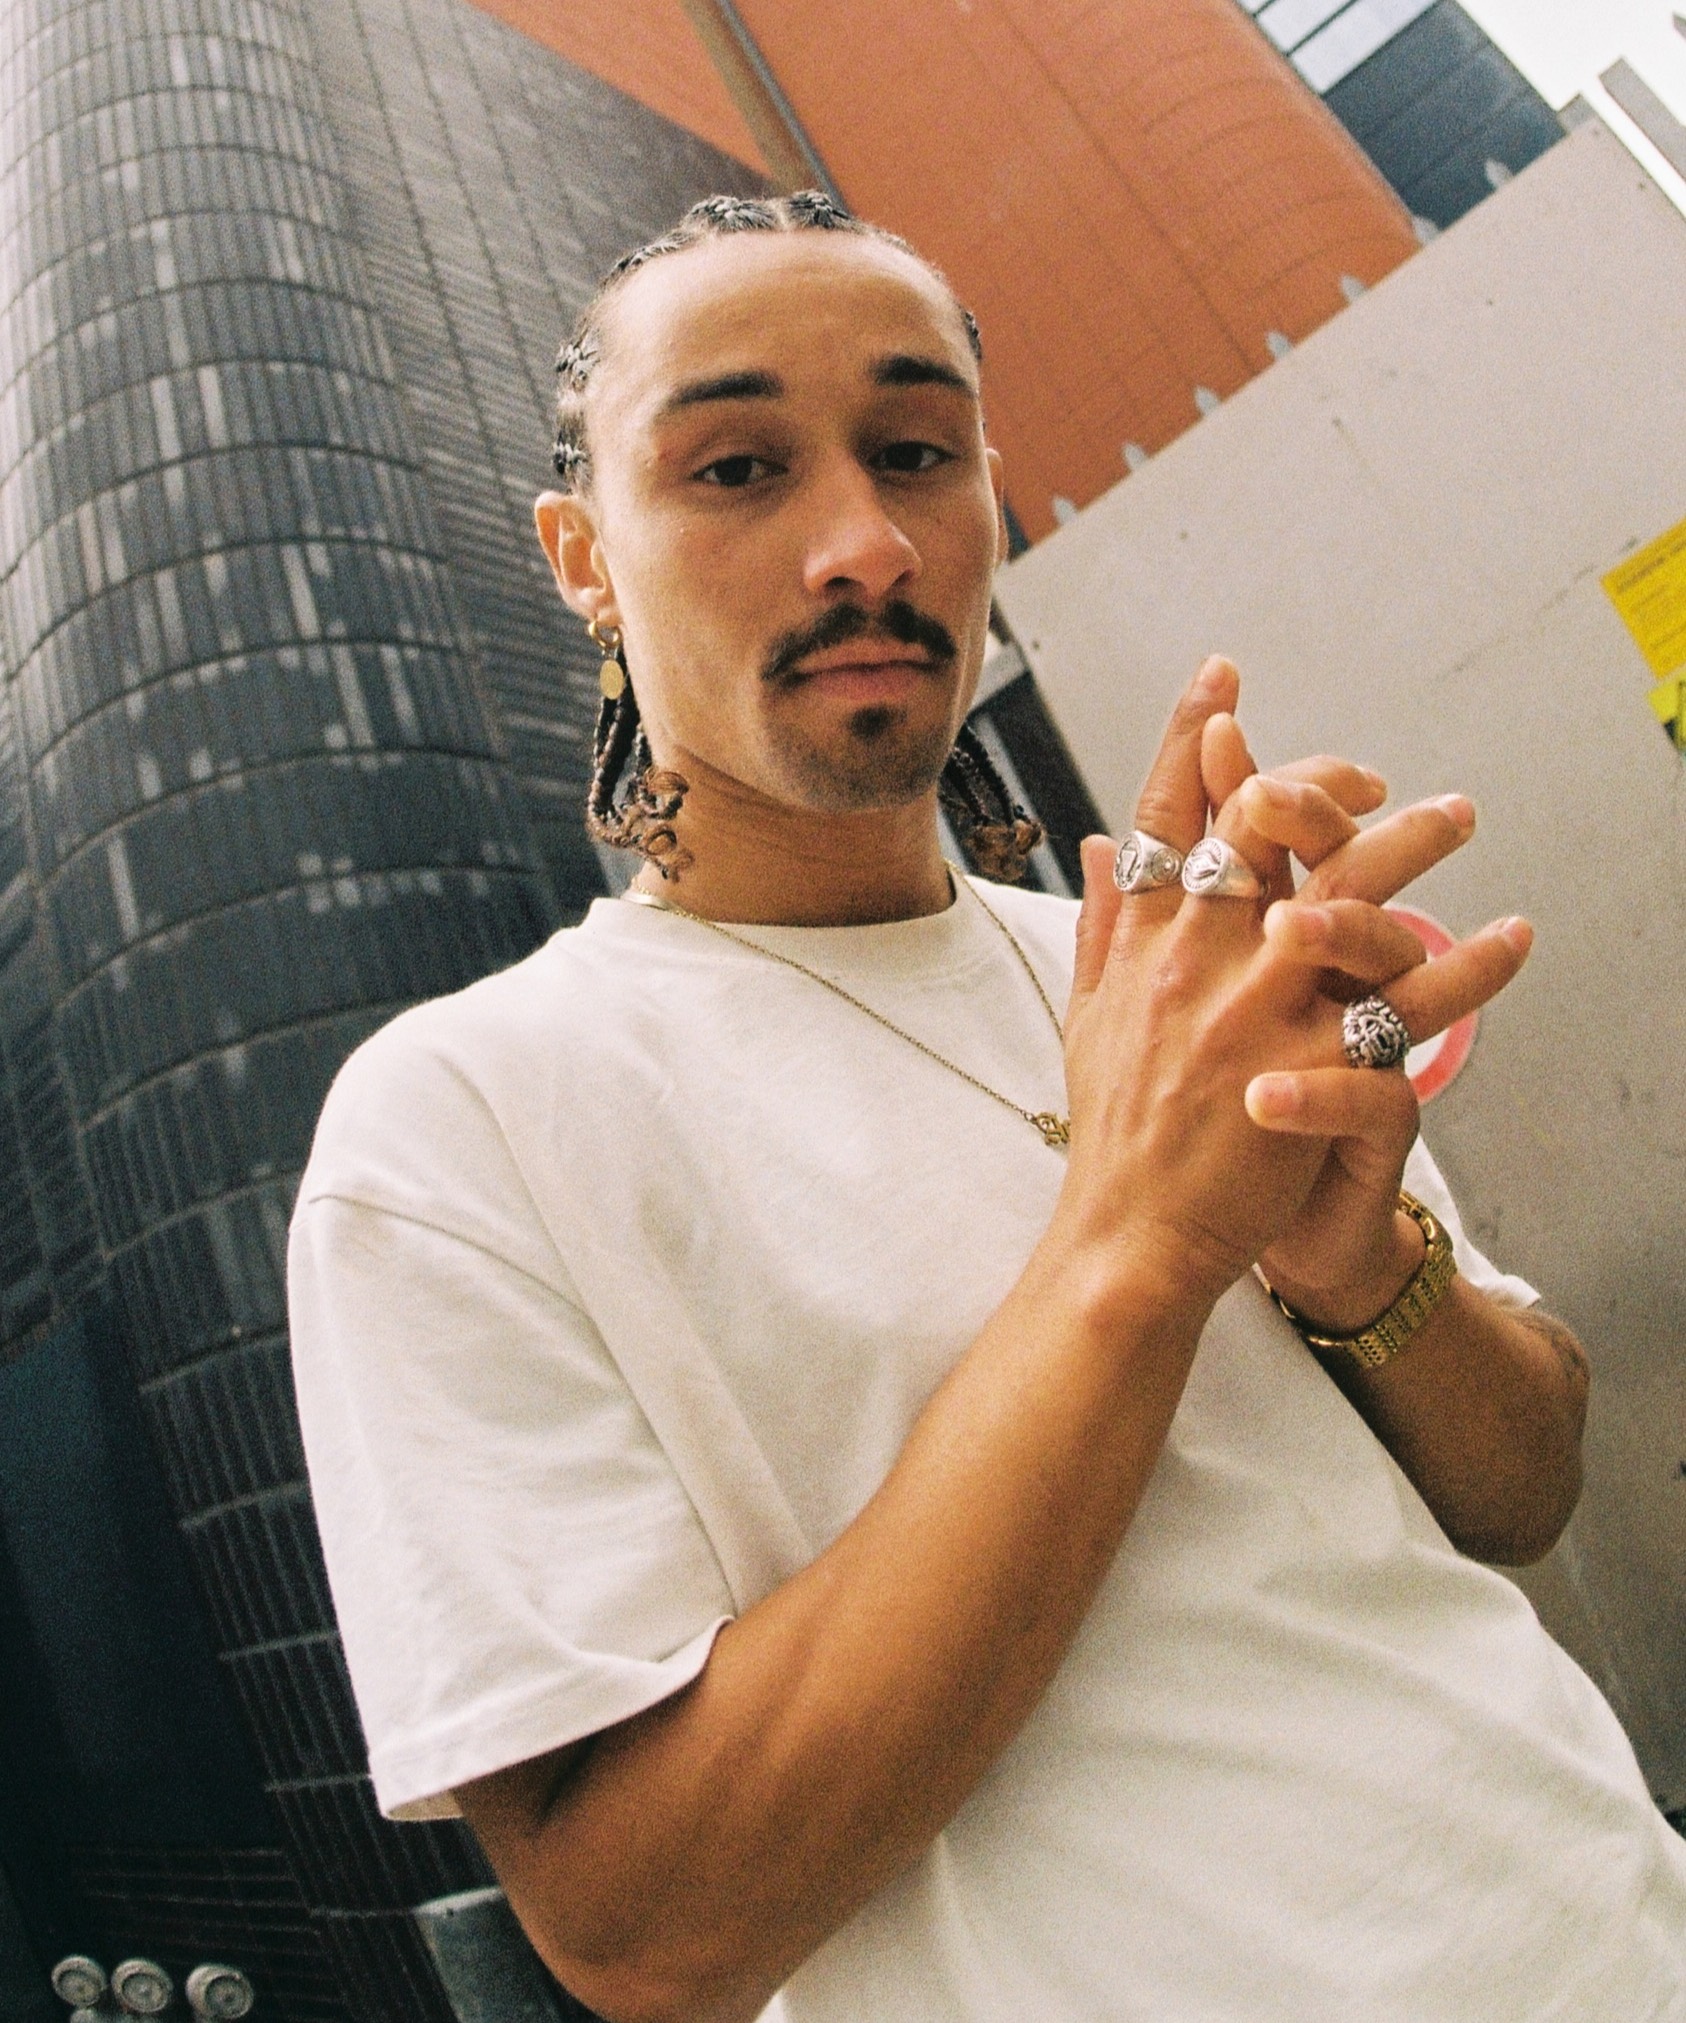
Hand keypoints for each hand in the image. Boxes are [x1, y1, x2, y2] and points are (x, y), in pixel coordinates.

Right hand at [1060, 660, 1528, 1320]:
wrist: (1129, 1237)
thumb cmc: (1113, 1131)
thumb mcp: (1090, 1013)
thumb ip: (1104, 922)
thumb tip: (1097, 842)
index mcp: (1144, 941)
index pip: (1166, 816)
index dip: (1191, 736)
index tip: (1224, 679)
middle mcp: (1197, 958)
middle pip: (1267, 829)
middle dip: (1320, 780)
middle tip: (1372, 776)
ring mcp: (1256, 1008)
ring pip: (1348, 891)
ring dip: (1412, 840)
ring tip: (1459, 812)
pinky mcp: (1312, 1067)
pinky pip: (1408, 999)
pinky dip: (1469, 964)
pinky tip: (1513, 935)